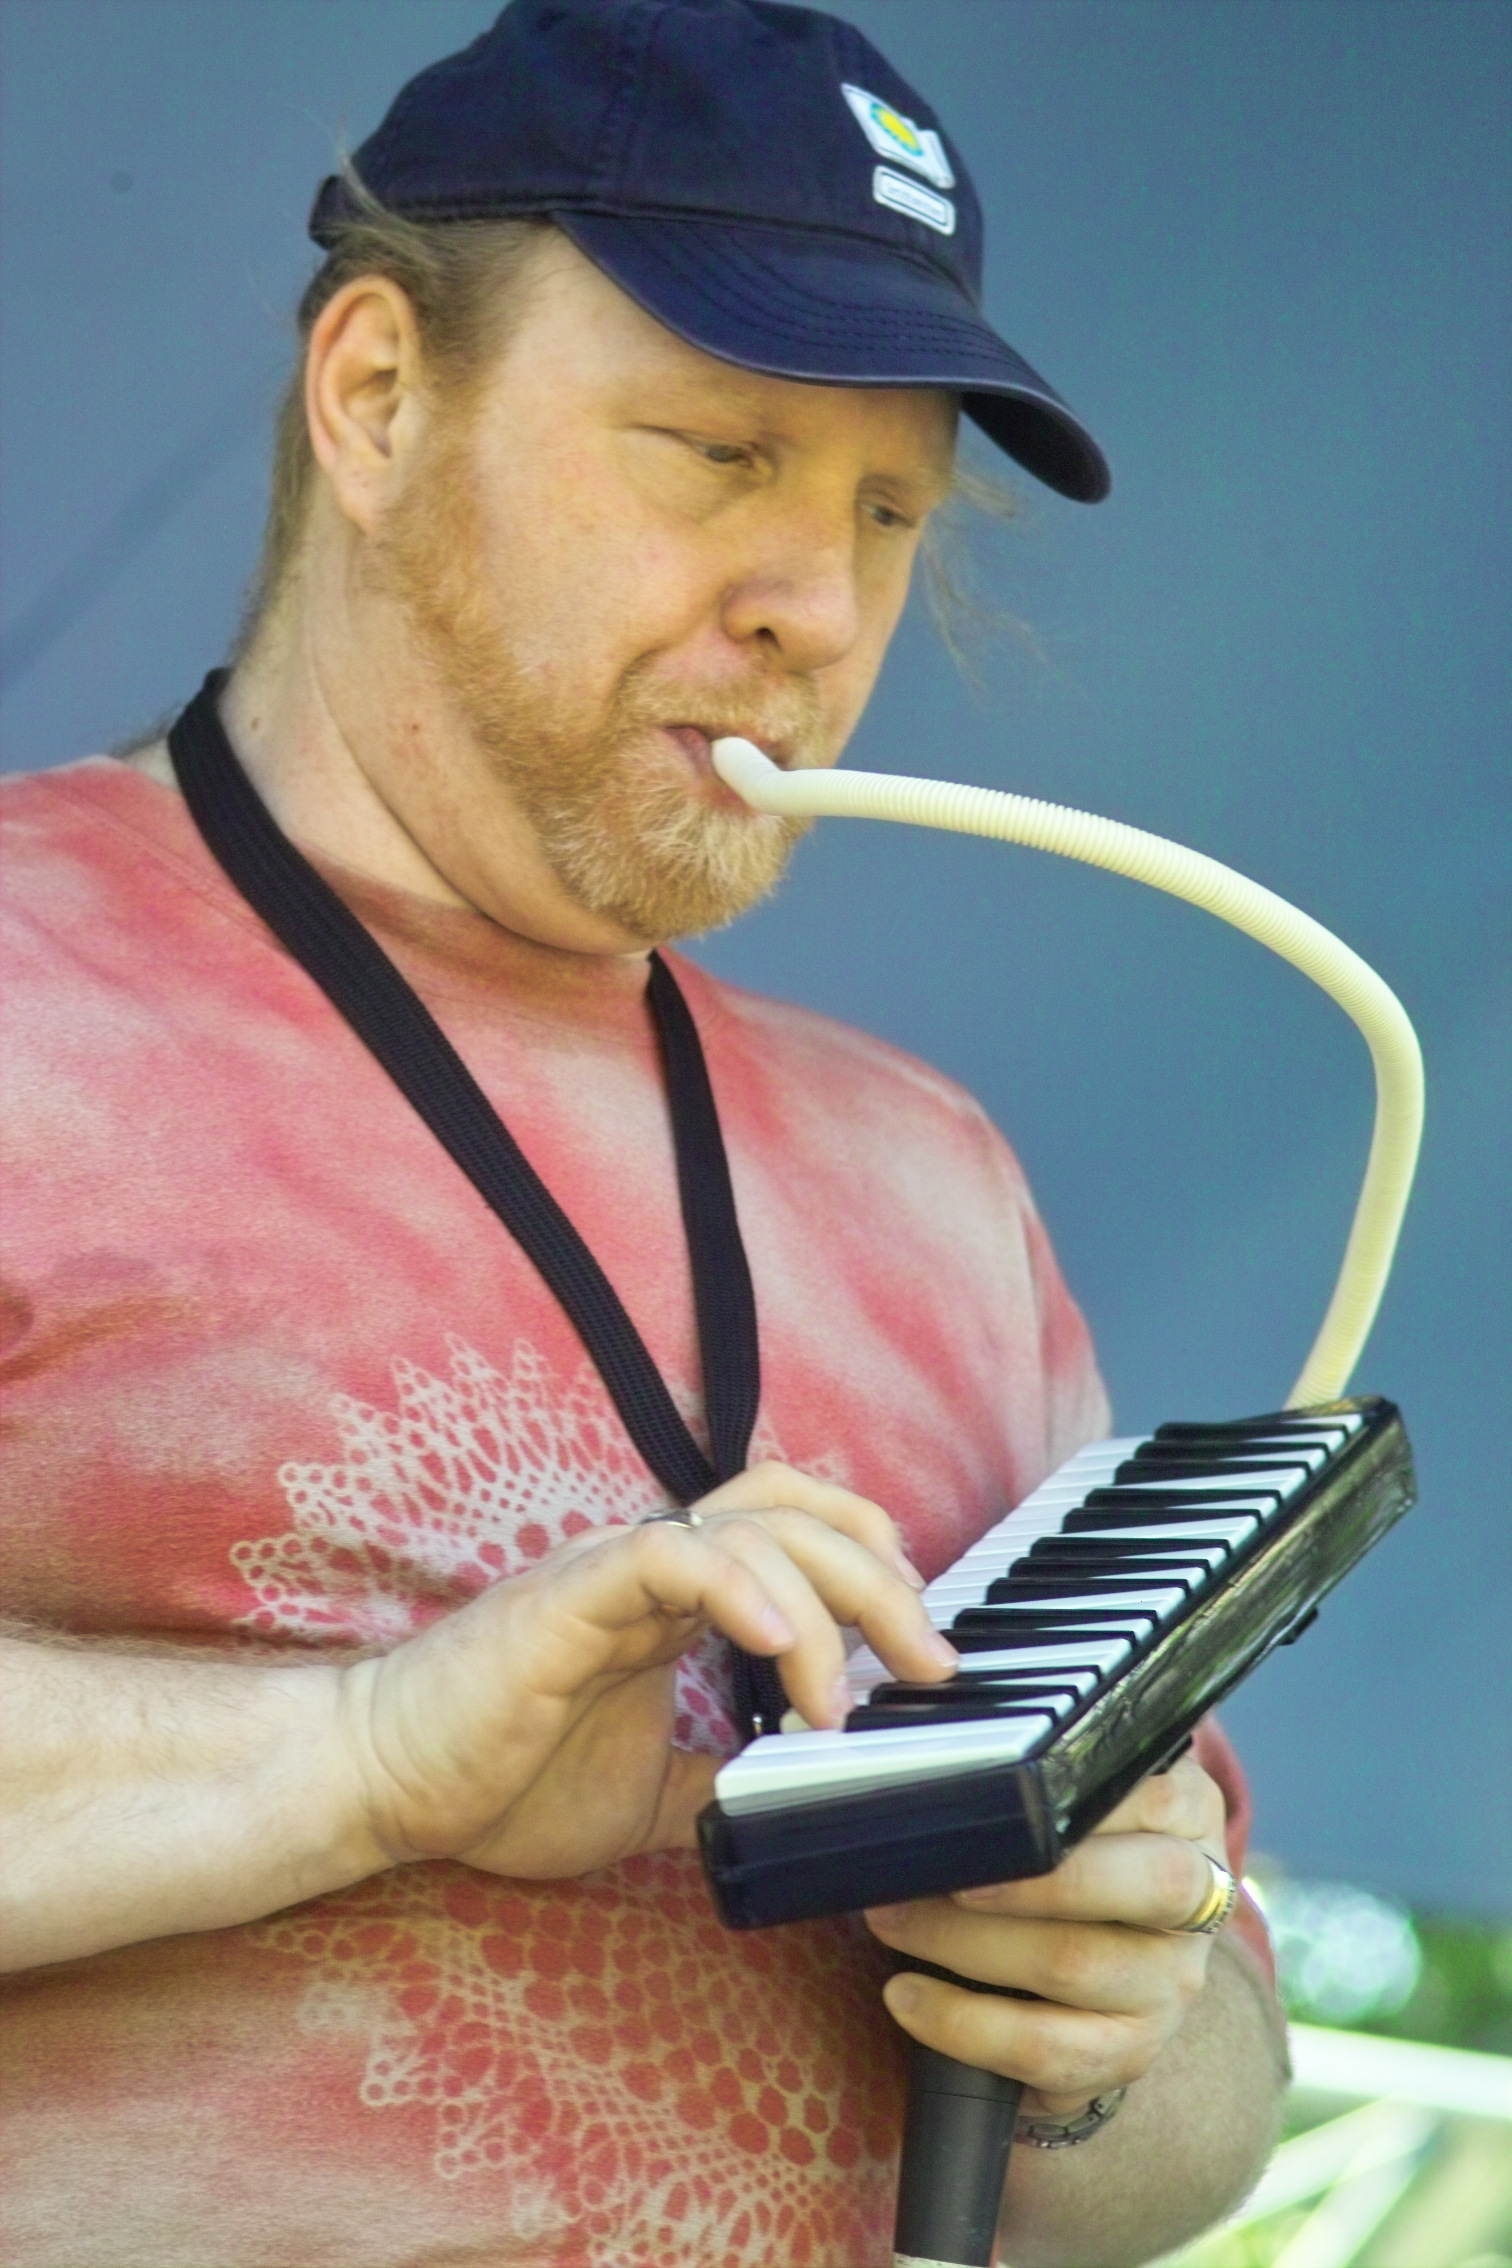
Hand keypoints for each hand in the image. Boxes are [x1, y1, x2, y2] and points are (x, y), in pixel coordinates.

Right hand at [334, 1462, 955, 1881]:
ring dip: (826, 1602)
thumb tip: (802, 1811)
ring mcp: (614, 1570)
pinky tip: (787, 1653)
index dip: (873, 1568)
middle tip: (930, 1665)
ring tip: (845, 1699)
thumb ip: (720, 1784)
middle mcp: (655, 1566)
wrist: (384, 1784)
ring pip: (752, 1526)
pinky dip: (741, 1590)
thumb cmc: (496, 1779)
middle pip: (798, 1514)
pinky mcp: (571, 1594)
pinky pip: (670, 1555)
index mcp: (676, 1601)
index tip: (919, 1655)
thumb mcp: (647, 1798)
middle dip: (884, 1581)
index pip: (795, 1531)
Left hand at [865, 1754, 1230, 2114]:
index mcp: (1185, 1811)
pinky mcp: (1131, 2050)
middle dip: (1030, 1877)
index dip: (1072, 1797)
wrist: (1086, 1964)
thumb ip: (1024, 1762)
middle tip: (939, 1868)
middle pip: (1144, 1882)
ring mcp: (1170, 1981)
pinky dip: (966, 2026)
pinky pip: (1048, 2049)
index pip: (1151, 1793)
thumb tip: (919, 1738)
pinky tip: (908, 1996)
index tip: (990, 1795)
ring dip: (964, 1943)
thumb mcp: (1065, 1797)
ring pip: (1075, 1963)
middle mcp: (1196, 1896)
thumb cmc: (1056, 1852)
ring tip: (890, 1918)